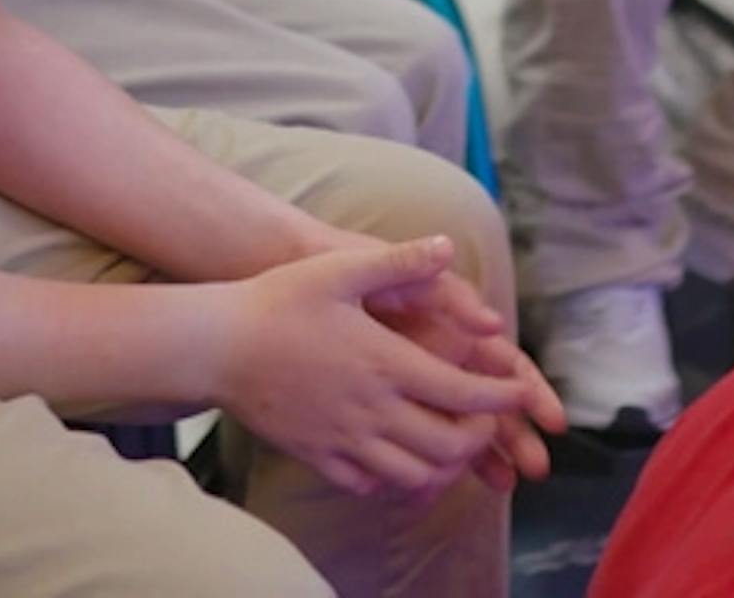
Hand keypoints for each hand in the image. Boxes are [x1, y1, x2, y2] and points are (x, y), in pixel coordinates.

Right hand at [211, 238, 536, 499]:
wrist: (214, 345)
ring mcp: (344, 438)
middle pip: (448, 445)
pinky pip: (368, 485)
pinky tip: (395, 457)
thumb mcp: (339, 269)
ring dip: (443, 465)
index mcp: (385, 363)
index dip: (502, 399)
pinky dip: (394, 479)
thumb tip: (447, 247)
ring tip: (448, 443)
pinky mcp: (317, 456)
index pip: (464, 395)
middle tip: (487, 420)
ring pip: (415, 476)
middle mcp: (371, 409)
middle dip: (481, 438)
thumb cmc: (277, 301)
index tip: (519, 393)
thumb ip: (399, 260)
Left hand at [363, 266, 562, 491]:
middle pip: (487, 406)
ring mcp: (407, 385)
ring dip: (479, 457)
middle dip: (514, 436)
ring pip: (454, 428)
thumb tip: (492, 322)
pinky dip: (424, 462)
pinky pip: (408, 440)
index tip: (552, 422)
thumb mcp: (390, 269)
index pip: (503, 366)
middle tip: (534, 469)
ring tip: (500, 485)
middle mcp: (435, 359)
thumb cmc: (343, 267)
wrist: (283, 274)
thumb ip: (437, 287)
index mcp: (448, 327)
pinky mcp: (376, 402)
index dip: (530, 393)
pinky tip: (432, 486)